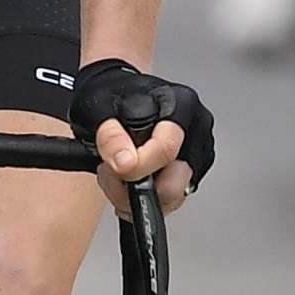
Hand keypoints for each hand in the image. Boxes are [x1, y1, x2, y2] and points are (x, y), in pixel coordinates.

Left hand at [70, 59, 214, 216]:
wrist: (114, 96)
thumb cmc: (110, 96)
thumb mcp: (97, 107)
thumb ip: (109, 135)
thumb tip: (125, 163)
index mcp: (180, 104)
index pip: (167, 148)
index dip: (138, 166)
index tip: (116, 169)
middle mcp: (196, 128)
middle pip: (175, 181)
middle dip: (138, 186)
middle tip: (112, 172)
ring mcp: (198, 151)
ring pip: (173, 196)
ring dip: (138, 193)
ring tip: (116, 172)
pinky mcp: (193, 171)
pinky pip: (171, 199)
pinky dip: (147, 195)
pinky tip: (130, 177)